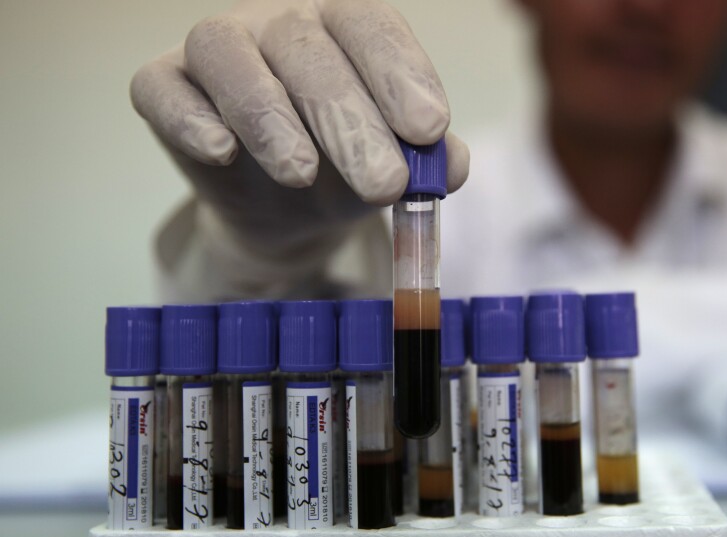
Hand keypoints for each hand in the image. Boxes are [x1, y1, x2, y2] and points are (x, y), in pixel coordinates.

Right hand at [131, 0, 468, 256]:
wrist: (285, 208)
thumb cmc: (346, 170)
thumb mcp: (396, 167)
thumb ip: (429, 161)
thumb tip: (450, 166)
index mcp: (343, 26)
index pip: (370, 27)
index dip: (399, 73)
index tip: (430, 128)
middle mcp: (280, 23)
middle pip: (307, 48)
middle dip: (349, 119)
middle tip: (384, 183)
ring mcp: (219, 49)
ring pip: (227, 53)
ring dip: (267, 115)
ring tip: (302, 175)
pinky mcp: (164, 85)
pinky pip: (161, 88)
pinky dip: (188, 118)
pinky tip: (221, 153)